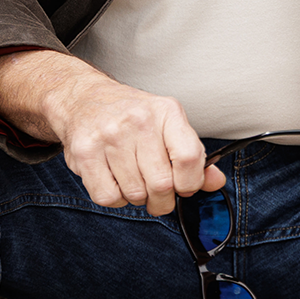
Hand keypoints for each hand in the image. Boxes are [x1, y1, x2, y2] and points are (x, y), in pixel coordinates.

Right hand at [0, 50, 224, 214]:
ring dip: (137, 197)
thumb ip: (194, 156)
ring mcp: (109, 135)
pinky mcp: (84, 152)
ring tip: (133, 179)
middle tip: (157, 193)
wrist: (84, 99)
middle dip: (162, 199)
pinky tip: (114, 180)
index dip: (190, 183)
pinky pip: (108, 197)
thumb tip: (215, 181)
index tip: (184, 186)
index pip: (189, 158)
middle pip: (161, 184)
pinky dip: (115, 199)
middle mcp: (138, 120)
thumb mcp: (169, 125)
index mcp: (167, 111)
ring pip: (134, 194)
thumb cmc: (132, 116)